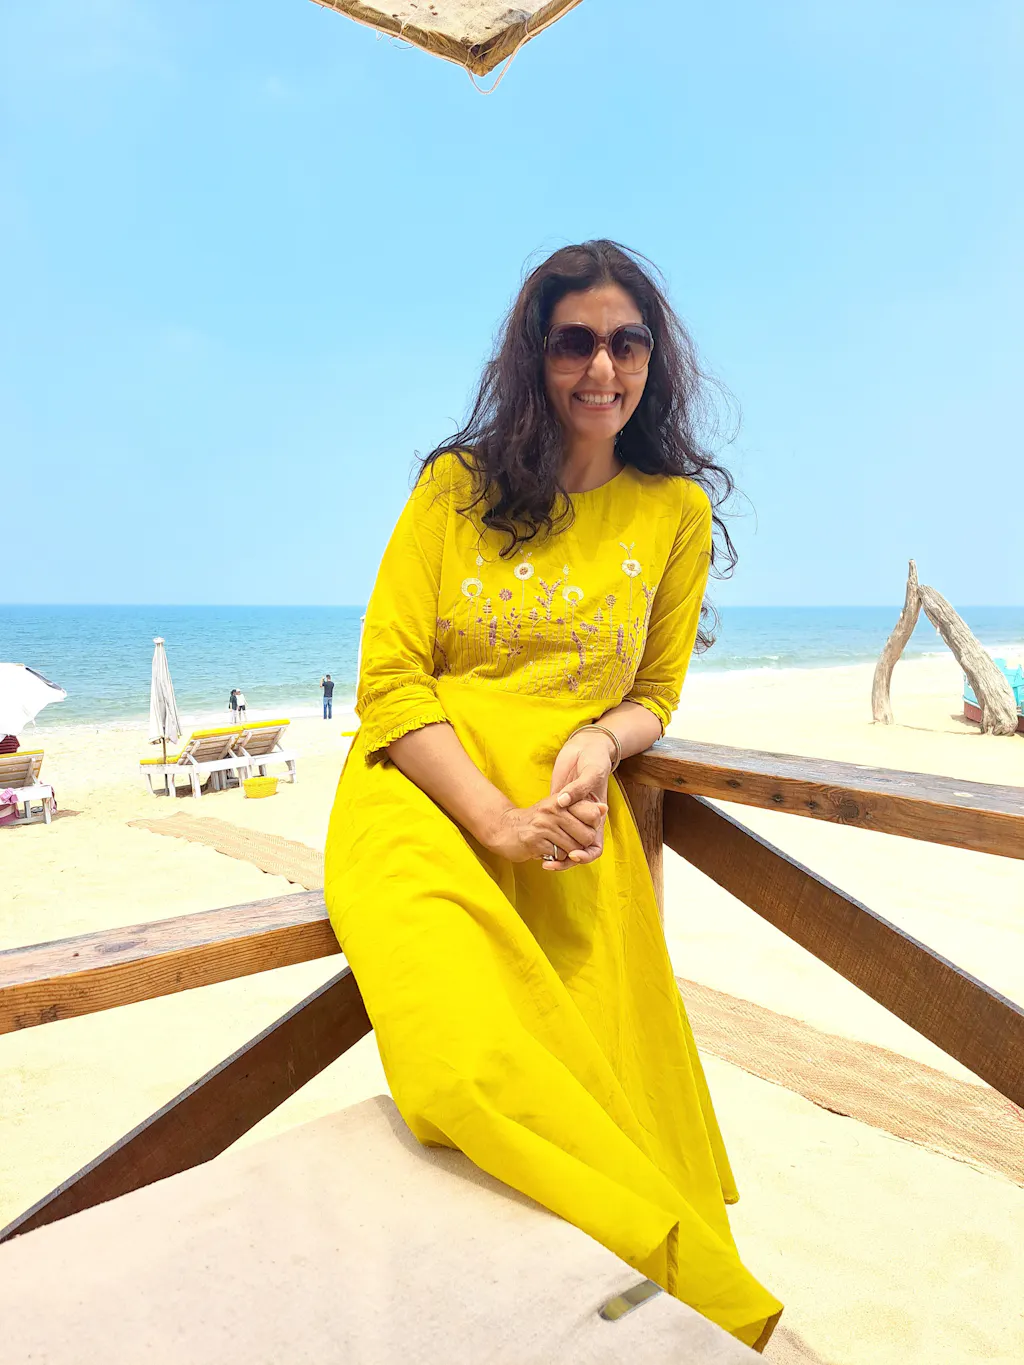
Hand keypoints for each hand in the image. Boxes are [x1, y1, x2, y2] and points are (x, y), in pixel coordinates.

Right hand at [482, 795, 606, 865]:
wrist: (506, 829)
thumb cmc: (537, 821)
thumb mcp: (557, 809)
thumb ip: (581, 808)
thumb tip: (604, 808)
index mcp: (561, 800)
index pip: (592, 814)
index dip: (592, 827)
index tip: (582, 829)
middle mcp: (553, 810)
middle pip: (586, 835)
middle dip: (582, 845)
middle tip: (570, 843)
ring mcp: (543, 825)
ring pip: (573, 849)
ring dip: (568, 853)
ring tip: (557, 846)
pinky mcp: (535, 841)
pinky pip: (559, 856)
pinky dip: (556, 858)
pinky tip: (547, 851)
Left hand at [544, 729, 616, 869]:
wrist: (585, 747)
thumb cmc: (595, 760)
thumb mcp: (591, 773)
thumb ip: (578, 789)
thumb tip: (562, 803)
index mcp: (596, 817)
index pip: (594, 846)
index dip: (586, 855)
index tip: (574, 856)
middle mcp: (583, 820)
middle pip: (577, 850)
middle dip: (565, 860)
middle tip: (548, 862)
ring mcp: (569, 815)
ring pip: (563, 844)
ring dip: (554, 854)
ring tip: (542, 860)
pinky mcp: (556, 808)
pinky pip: (552, 829)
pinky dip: (546, 839)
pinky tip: (535, 844)